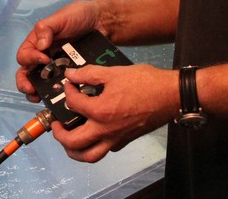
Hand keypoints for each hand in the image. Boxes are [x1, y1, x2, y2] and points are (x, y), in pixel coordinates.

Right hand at [14, 0, 102, 101]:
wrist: (103, 22)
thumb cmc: (79, 16)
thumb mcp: (61, 17)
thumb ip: (46, 28)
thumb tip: (40, 46)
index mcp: (37, 43)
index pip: (24, 55)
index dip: (30, 60)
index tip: (45, 60)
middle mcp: (43, 57)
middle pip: (27, 74)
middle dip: (25, 84)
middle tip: (32, 90)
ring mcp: (57, 68)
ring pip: (41, 84)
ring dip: (38, 93)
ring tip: (41, 99)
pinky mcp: (70, 75)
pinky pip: (60, 87)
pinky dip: (57, 94)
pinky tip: (61, 98)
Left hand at [49, 63, 177, 162]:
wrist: (171, 95)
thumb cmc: (146, 83)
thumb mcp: (114, 72)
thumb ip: (89, 73)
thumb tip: (72, 75)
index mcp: (101, 112)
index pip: (73, 105)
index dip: (67, 92)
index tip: (69, 84)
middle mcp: (106, 130)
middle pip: (73, 143)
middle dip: (59, 134)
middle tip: (56, 124)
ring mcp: (116, 139)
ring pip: (89, 155)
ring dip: (74, 150)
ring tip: (69, 138)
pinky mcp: (125, 140)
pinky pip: (104, 150)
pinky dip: (93, 146)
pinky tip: (92, 133)